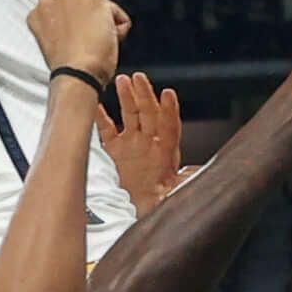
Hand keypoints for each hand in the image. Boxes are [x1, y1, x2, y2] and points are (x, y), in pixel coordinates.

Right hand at [29, 0, 127, 81]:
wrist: (76, 73)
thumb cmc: (68, 69)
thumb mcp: (55, 48)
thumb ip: (61, 31)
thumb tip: (75, 32)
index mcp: (39, 14)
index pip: (65, 13)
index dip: (76, 30)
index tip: (77, 43)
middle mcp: (51, 0)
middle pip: (82, 6)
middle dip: (89, 22)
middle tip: (87, 45)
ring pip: (100, 8)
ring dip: (104, 24)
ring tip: (95, 45)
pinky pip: (117, 14)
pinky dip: (119, 30)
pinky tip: (106, 43)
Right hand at [104, 73, 184, 207]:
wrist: (137, 213)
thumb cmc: (157, 205)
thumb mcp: (172, 197)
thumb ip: (183, 184)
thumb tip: (197, 173)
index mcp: (166, 152)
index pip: (170, 126)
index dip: (169, 110)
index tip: (168, 94)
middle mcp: (150, 143)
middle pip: (150, 114)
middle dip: (145, 95)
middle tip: (140, 79)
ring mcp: (132, 144)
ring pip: (130, 115)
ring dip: (127, 98)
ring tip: (123, 81)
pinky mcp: (115, 150)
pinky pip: (107, 129)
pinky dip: (100, 117)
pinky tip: (95, 104)